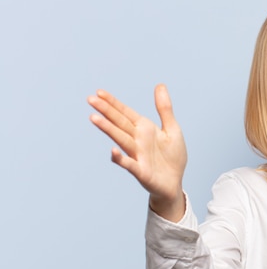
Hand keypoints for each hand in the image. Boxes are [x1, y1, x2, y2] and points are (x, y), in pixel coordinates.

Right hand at [88, 84, 186, 219]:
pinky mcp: (141, 171)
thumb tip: (160, 85)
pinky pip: (129, 164)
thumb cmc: (172, 156)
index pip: (126, 113)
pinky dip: (121, 159)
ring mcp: (138, 155)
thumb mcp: (172, 129)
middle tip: (90, 99)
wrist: (174, 183)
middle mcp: (138, 140)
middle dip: (106, 111)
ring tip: (94, 118)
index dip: (114, 103)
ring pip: (121, 139)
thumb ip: (164, 108)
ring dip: (108, 129)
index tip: (99, 92)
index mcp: (144, 129)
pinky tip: (113, 151)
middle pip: (120, 123)